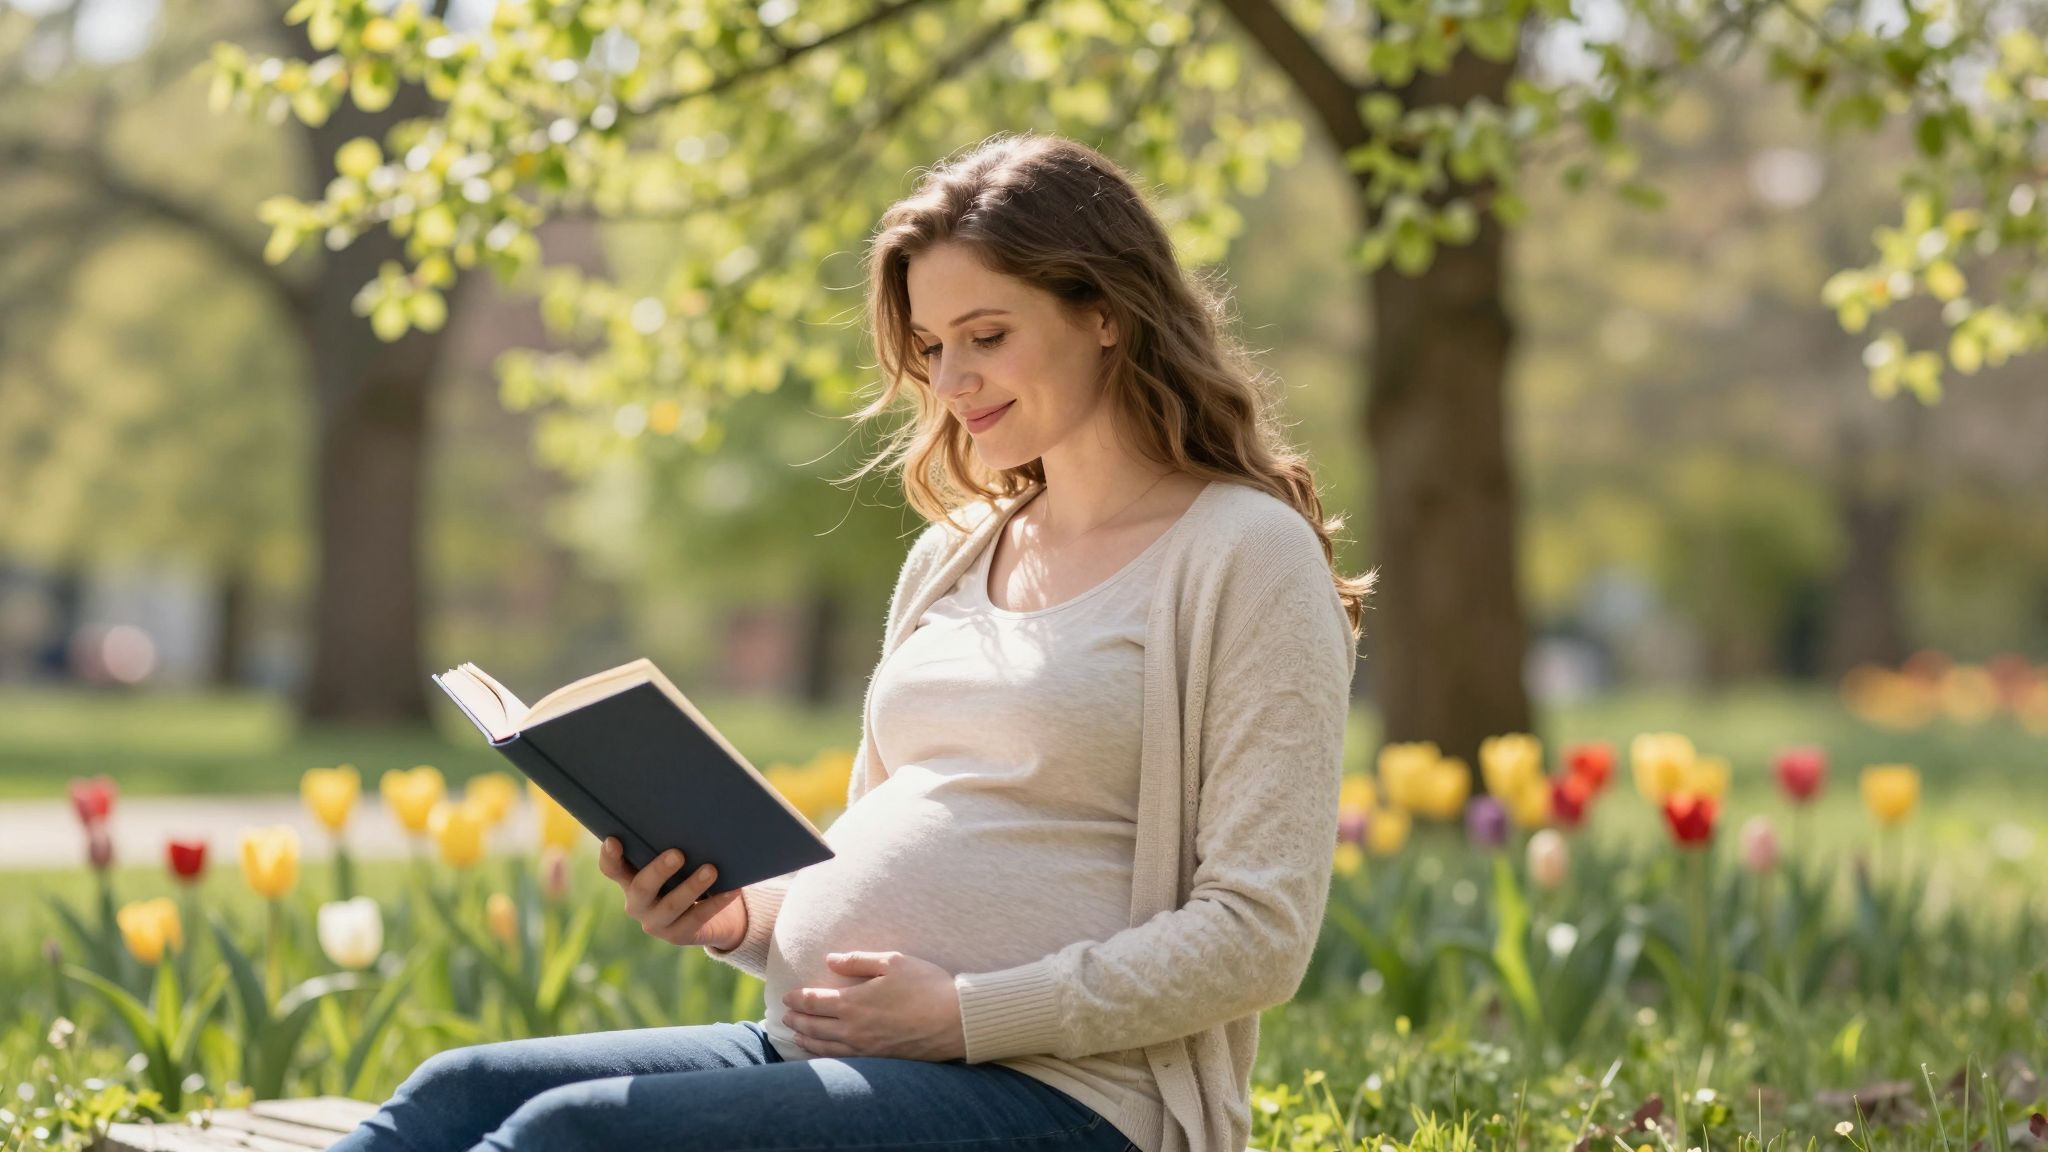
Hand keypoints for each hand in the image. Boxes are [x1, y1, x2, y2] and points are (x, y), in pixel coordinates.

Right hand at [596, 837, 747, 950]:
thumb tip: (692, 818)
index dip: (610, 857)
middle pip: (642, 887)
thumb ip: (672, 846)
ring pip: (671, 906)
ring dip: (691, 887)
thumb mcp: (676, 861)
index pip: (612, 869)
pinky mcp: (678, 935)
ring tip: (710, 870)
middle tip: (677, 854)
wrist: (712, 914)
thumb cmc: (688, 874)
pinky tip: (731, 890)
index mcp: (630, 880)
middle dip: (659, 870)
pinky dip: (716, 903)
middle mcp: (637, 903)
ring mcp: (656, 922)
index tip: (613, 840)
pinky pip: (697, 918)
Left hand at [781, 951, 966, 1061]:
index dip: (798, 999)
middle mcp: (854, 1030)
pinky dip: (826, 1056)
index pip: (815, 1002)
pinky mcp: (879, 1060)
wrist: (955, 1021)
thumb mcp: (893, 962)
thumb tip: (829, 960)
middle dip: (797, 1020)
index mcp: (854, 1003)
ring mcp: (866, 1048)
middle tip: (785, 1017)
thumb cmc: (926, 985)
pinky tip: (824, 1054)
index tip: (787, 996)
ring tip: (797, 1036)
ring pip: (826, 1047)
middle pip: (815, 1026)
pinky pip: (843, 1060)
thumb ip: (857, 961)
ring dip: (807, 1040)